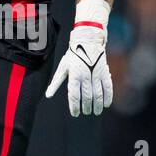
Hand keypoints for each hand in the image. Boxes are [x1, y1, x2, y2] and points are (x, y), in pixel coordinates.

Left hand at [46, 1, 113, 116]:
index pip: (74, 96)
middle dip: (86, 107)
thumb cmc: (73, 55)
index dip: (75, 107)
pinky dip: (108, 98)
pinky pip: (108, 88)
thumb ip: (56, 82)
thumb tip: (48, 95)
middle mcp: (85, 76)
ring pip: (98, 95)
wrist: (87, 41)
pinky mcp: (104, 72)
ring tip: (95, 111)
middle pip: (87, 98)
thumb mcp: (63, 67)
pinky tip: (106, 104)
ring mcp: (96, 74)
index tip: (75, 114)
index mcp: (74, 75)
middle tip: (86, 112)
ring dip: (97, 105)